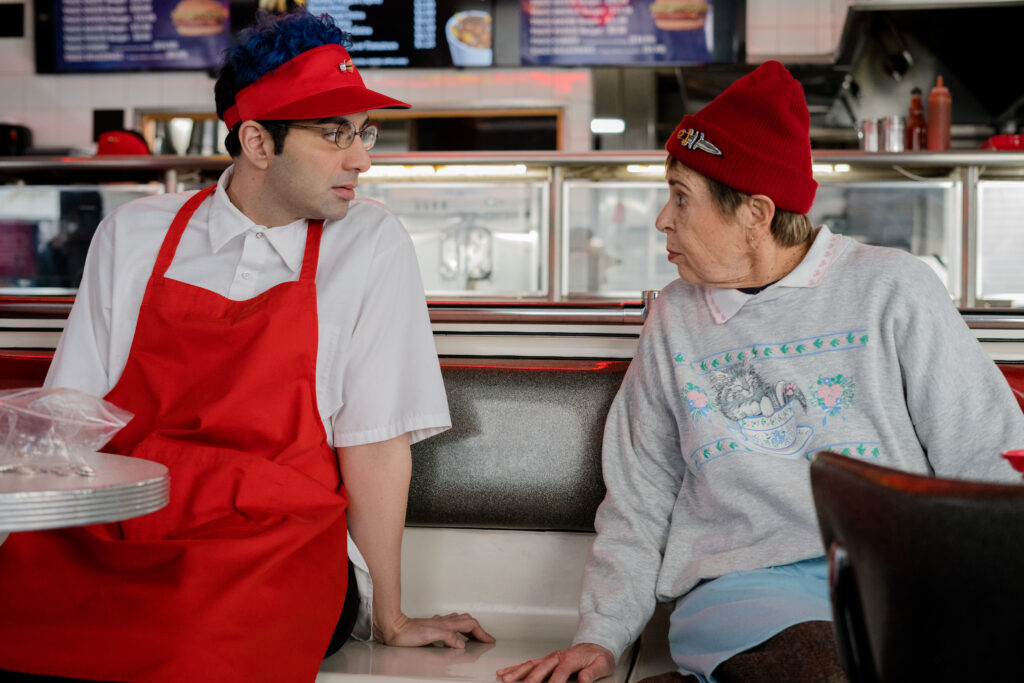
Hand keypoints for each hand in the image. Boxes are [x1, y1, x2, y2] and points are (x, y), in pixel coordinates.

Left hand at [375, 612, 494, 648]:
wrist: (392, 627)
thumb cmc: (406, 633)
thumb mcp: (429, 636)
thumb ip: (447, 637)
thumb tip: (461, 644)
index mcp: (446, 624)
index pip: (470, 625)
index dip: (482, 633)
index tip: (489, 640)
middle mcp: (443, 622)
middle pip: (468, 621)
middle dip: (479, 629)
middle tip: (485, 638)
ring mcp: (437, 623)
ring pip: (460, 620)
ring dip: (470, 627)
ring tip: (474, 635)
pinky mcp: (431, 626)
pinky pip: (450, 623)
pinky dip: (458, 627)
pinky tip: (454, 632)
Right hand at [496, 643, 613, 682]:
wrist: (596, 645)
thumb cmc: (598, 656)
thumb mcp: (602, 664)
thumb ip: (592, 672)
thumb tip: (583, 680)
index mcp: (571, 658)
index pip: (560, 673)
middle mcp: (557, 657)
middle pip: (541, 668)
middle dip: (531, 679)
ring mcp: (549, 658)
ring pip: (530, 665)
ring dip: (517, 672)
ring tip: (506, 679)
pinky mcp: (545, 661)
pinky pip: (528, 664)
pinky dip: (516, 668)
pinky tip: (505, 672)